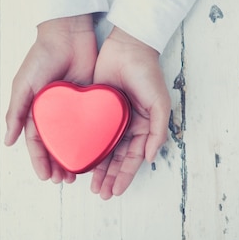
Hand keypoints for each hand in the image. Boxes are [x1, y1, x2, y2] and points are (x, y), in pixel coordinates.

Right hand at [4, 14, 97, 183]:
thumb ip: (17, 111)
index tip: (46, 177)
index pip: (37, 141)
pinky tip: (98, 152)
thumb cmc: (42, 56)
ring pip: (76, 138)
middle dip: (60, 163)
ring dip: (77, 155)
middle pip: (57, 144)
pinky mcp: (92, 99)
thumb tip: (9, 141)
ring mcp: (74, 106)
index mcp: (37, 108)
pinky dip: (94, 139)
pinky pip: (93, 123)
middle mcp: (55, 111)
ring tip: (81, 173)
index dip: (40, 160)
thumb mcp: (24, 84)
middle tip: (66, 180)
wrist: (69, 33)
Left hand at [90, 27, 170, 199]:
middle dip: (110, 177)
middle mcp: (128, 126)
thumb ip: (157, 131)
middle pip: (117, 158)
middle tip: (101, 193)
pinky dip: (86, 147)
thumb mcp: (159, 102)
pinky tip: (79, 159)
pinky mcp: (95, 108)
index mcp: (144, 126)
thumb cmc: (147, 73)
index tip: (116, 191)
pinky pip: (89, 132)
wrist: (127, 46)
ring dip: (98, 168)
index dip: (125, 175)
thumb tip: (149, 158)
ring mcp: (111, 118)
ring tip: (90, 185)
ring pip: (103, 149)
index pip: (133, 157)